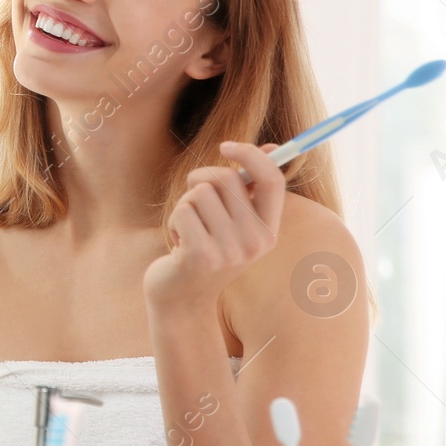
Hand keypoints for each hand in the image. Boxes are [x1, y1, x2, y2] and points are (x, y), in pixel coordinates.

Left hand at [144, 142, 284, 316]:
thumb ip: (248, 188)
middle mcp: (256, 242)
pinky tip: (178, 244)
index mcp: (268, 230)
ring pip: (199, 193)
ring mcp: (231, 252)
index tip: (226, 146)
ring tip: (188, 231)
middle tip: (193, 200)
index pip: (272, 180)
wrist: (182, 299)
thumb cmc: (204, 249)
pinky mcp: (202, 257)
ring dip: (185, 205)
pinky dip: (173, 221)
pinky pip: (182, 211)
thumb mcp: (232, 221)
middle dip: (200, 179)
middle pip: (226, 179)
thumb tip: (270, 147)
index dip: (251, 155)